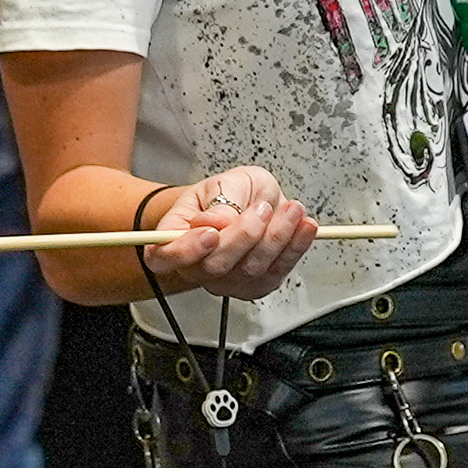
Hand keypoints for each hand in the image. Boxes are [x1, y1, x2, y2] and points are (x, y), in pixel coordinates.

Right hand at [133, 164, 321, 301]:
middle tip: (263, 208)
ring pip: (250, 269)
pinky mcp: (257, 285)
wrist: (252, 202)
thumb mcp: (224, 182)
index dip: (185, 251)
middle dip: (245, 235)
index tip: (210, 233)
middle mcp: (197, 265)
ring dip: (277, 236)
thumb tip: (218, 221)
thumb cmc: (230, 193)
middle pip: (215, 265)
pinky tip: (304, 227)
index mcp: (175, 237)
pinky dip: (296, 247)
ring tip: (291, 209)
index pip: (163, 257)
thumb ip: (220, 199)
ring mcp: (226, 280)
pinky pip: (278, 271)